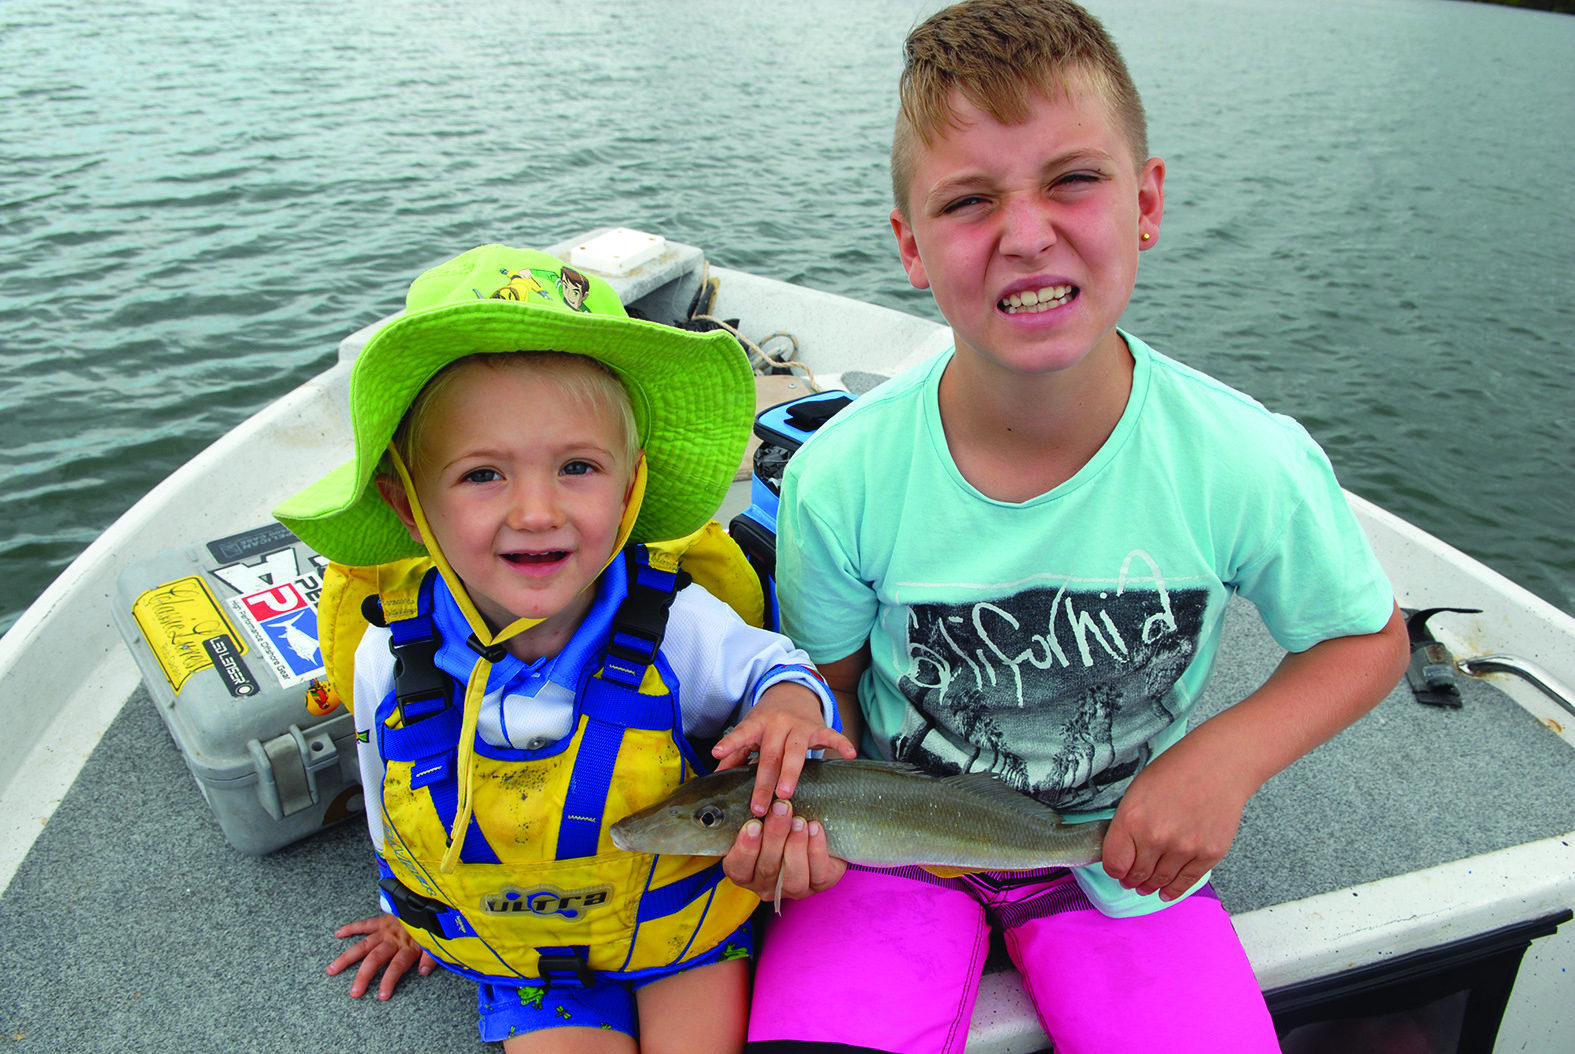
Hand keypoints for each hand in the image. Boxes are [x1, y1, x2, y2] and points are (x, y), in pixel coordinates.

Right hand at [326, 913, 435, 999]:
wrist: (432, 902)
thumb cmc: (434, 926)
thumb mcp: (438, 942)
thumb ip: (432, 957)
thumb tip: (423, 972)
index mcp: (409, 946)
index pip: (397, 967)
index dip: (389, 981)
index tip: (382, 996)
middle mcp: (395, 939)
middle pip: (376, 959)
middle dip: (364, 976)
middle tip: (354, 992)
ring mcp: (387, 930)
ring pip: (364, 945)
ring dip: (347, 957)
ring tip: (332, 969)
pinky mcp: (384, 920)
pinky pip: (365, 924)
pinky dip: (351, 928)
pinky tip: (338, 934)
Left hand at [712, 681, 854, 816]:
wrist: (792, 692)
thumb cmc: (767, 719)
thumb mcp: (749, 731)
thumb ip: (735, 753)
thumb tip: (716, 778)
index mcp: (757, 724)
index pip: (742, 734)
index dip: (729, 744)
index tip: (716, 753)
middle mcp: (778, 724)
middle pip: (770, 755)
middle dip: (764, 782)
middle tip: (759, 807)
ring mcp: (800, 726)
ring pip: (795, 751)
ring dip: (790, 772)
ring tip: (785, 793)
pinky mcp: (818, 728)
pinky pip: (832, 736)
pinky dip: (841, 744)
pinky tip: (850, 755)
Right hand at [721, 798, 846, 903]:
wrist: (816, 828)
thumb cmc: (779, 819)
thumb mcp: (760, 813)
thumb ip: (749, 807)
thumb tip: (736, 784)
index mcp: (745, 871)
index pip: (738, 867)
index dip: (746, 848)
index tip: (753, 824)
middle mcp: (766, 885)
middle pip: (767, 868)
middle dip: (775, 836)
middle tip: (781, 808)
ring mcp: (794, 888)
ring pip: (793, 878)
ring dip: (796, 846)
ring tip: (799, 821)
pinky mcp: (819, 884)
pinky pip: (819, 874)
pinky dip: (817, 850)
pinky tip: (815, 828)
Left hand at [1100, 741, 1247, 902]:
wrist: (1220, 764)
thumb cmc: (1177, 770)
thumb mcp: (1138, 791)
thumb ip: (1128, 824)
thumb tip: (1123, 852)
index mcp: (1132, 818)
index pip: (1114, 863)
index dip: (1114, 869)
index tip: (1116, 869)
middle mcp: (1156, 837)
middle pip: (1137, 875)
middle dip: (1132, 880)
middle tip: (1130, 881)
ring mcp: (1184, 848)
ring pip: (1160, 881)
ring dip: (1151, 886)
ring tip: (1147, 887)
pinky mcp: (1208, 855)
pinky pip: (1186, 881)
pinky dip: (1174, 890)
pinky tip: (1166, 892)